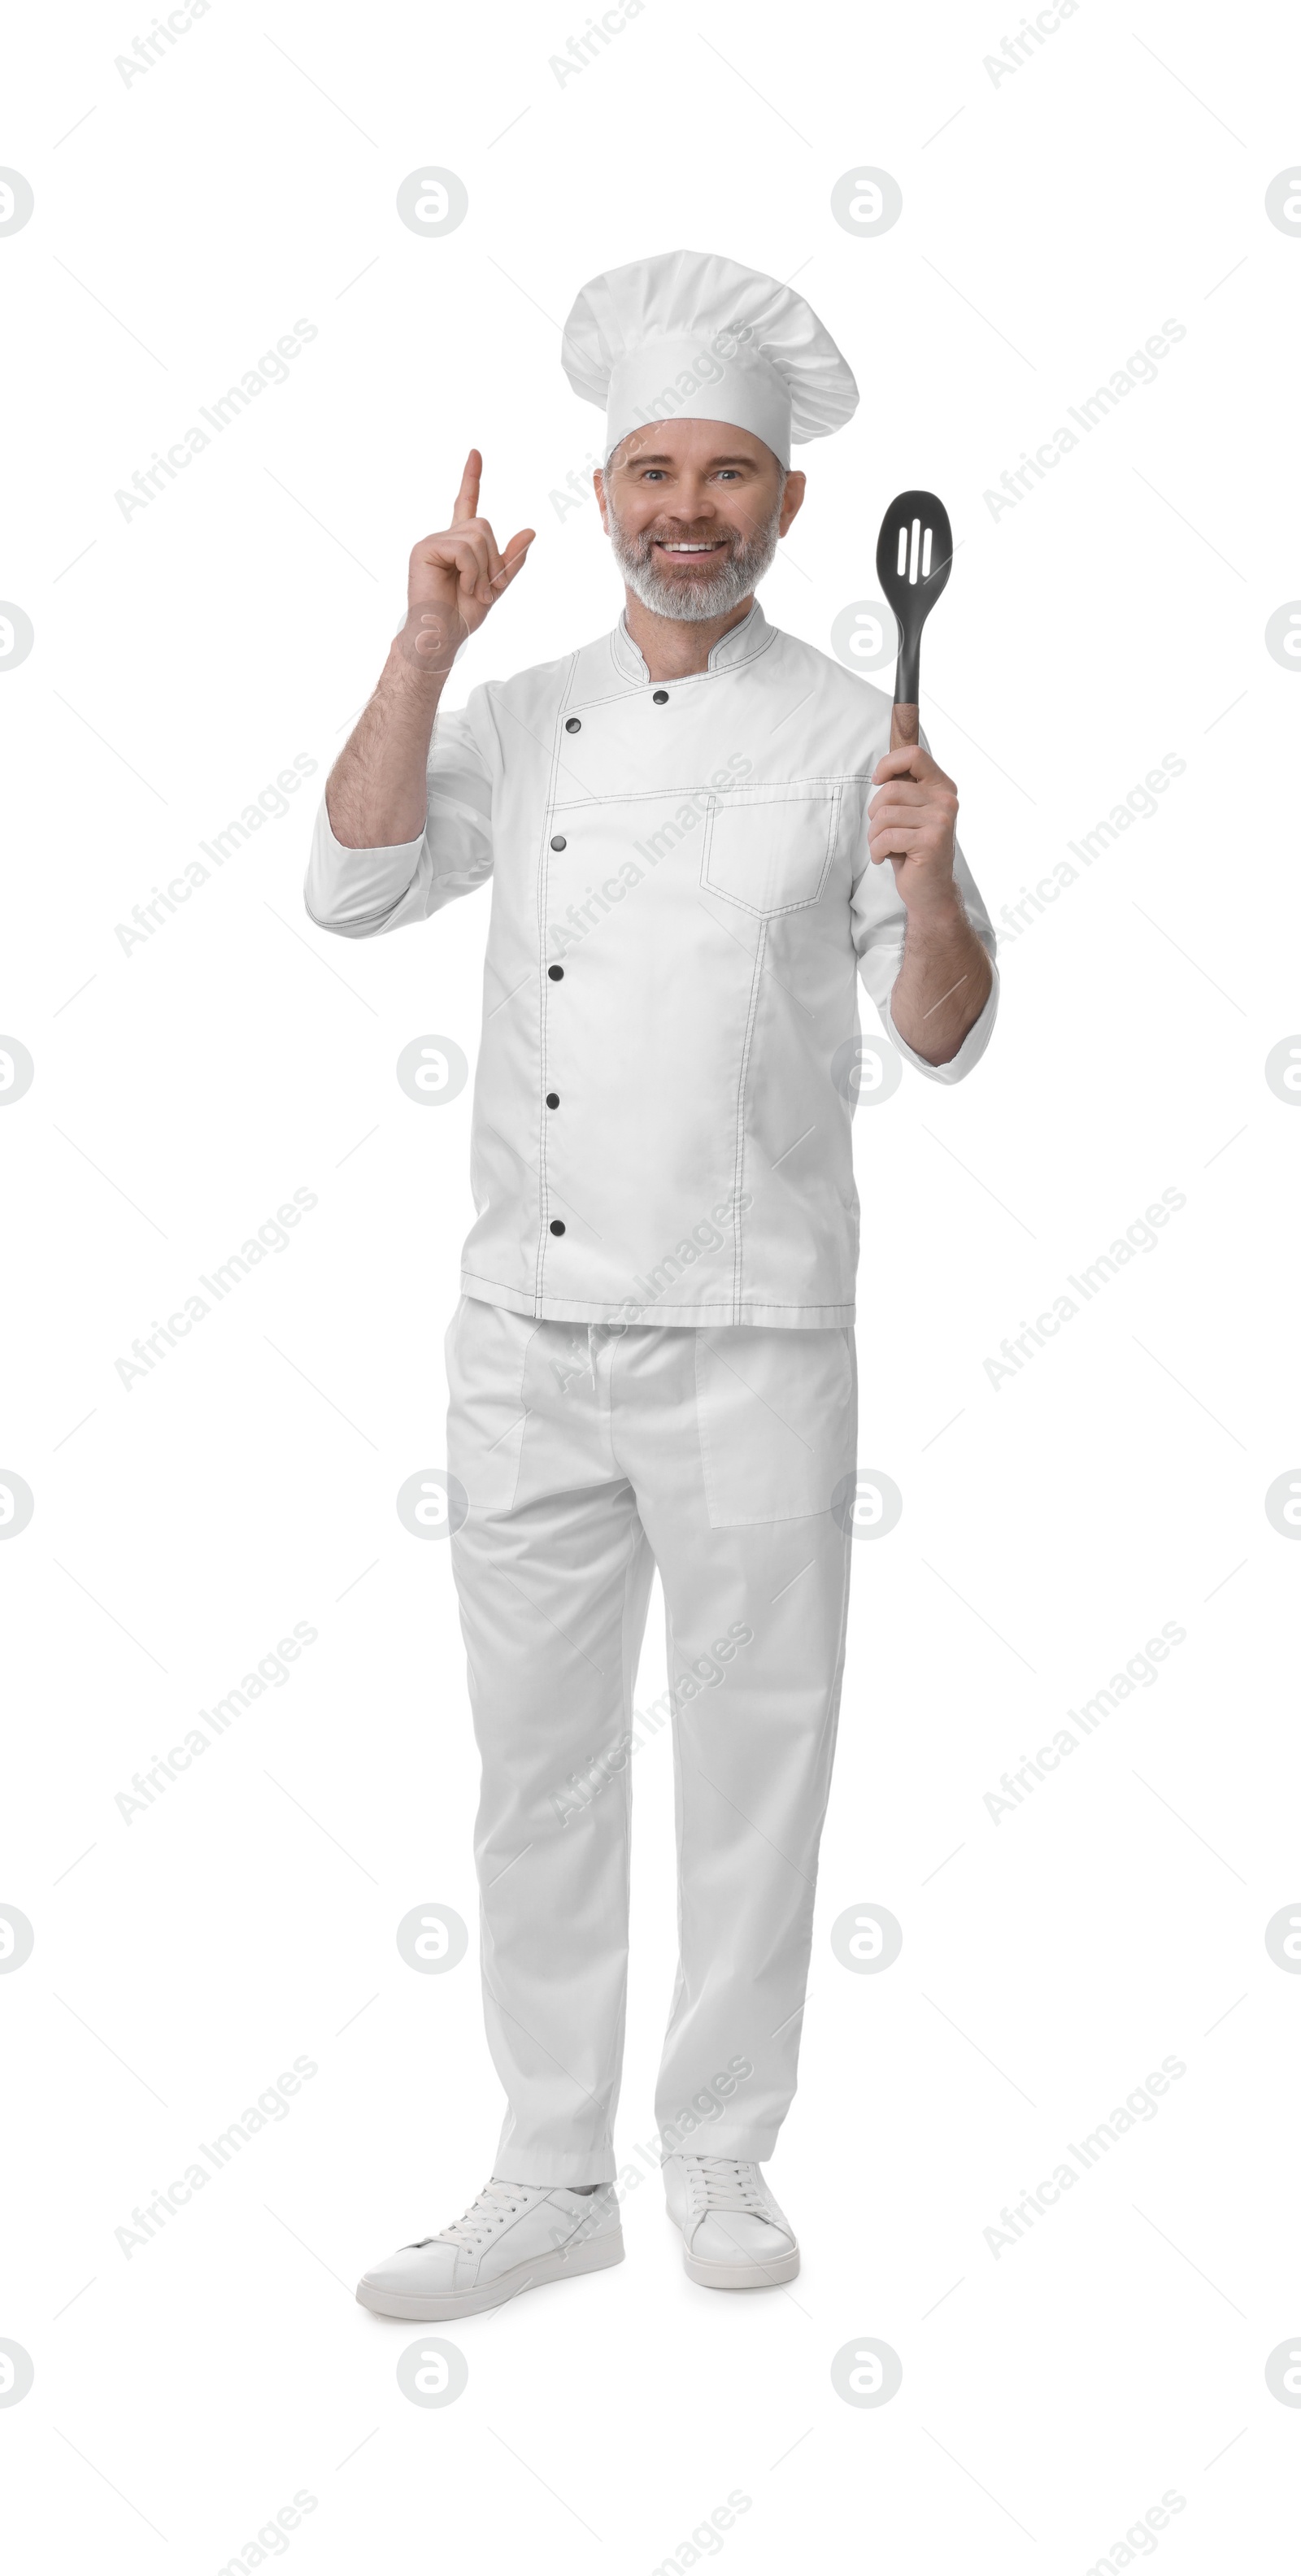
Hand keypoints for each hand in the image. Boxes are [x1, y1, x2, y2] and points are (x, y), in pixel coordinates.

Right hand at [397, 450, 534, 673]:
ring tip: (469, 590)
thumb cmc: (462, 615)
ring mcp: (432, 541)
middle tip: (479, 588)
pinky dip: (471, 571)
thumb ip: (511, 559)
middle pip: (483, 525)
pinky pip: (464, 548)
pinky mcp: (424, 548)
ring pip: (477, 536)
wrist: (442, 635)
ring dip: (481, 569)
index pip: (466, 503)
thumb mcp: (496, 587)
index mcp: (459, 543)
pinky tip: (460, 586)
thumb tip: (530, 531)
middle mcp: (444, 537)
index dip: (471, 478)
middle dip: (490, 560)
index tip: (476, 453)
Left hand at [867, 743, 960, 916]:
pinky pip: (886, 837)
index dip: (888, 764)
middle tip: (880, 833)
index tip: (877, 780)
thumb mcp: (909, 814)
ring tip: (883, 847)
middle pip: (890, 790)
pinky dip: (877, 850)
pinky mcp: (932, 841)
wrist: (930, 891)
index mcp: (942, 787)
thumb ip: (903, 790)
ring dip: (874, 835)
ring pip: (884, 815)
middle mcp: (946, 800)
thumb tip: (882, 770)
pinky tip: (884, 858)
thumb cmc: (913, 851)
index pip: (913, 755)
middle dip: (874, 814)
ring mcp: (942, 820)